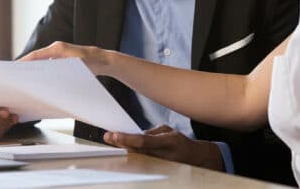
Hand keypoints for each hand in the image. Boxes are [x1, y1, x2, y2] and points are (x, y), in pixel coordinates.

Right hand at [20, 41, 111, 75]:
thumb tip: (45, 73)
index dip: (24, 62)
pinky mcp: (62, 61)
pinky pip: (49, 67)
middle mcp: (57, 50)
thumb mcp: (75, 64)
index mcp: (58, 48)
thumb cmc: (91, 61)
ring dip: (35, 72)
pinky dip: (44, 74)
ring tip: (25, 83)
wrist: (103, 60)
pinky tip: (41, 84)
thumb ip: (60, 67)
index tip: (14, 68)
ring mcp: (59, 56)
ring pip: (43, 64)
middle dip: (26, 68)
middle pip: (37, 59)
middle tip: (16, 78)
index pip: (36, 55)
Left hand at [104, 125, 223, 170]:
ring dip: (122, 148)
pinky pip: (139, 160)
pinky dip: (128, 154)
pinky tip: (120, 148)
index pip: (143, 141)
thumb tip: (137, 135)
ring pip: (135, 156)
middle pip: (136, 150)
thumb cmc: (179, 142)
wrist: (192, 158)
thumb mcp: (168, 130)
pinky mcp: (154, 168)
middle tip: (108, 136)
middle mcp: (161, 155)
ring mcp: (157, 164)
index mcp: (166, 142)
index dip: (128, 138)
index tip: (116, 134)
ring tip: (110, 139)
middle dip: (121, 143)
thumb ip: (152, 132)